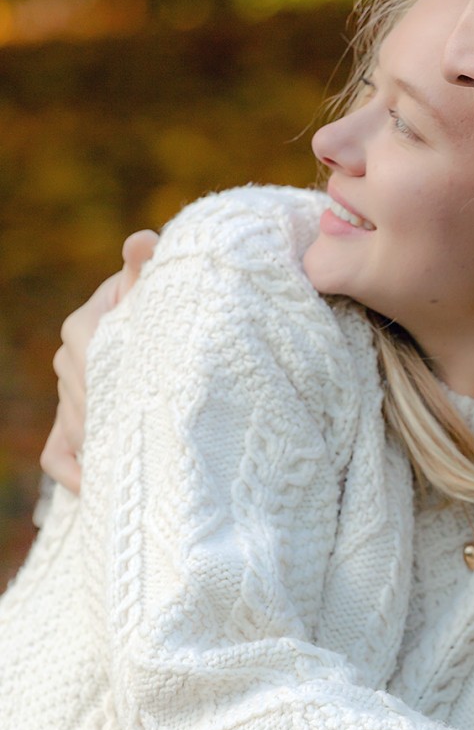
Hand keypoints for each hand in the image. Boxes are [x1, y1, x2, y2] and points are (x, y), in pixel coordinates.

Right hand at [40, 230, 158, 491]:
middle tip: (156, 432)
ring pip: (75, 428)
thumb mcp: (157, 286)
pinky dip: (76, 475)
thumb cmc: (161, 306)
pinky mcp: (66, 429)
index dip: (115, 370)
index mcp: (85, 325)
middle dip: (117, 414)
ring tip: (140, 458)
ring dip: (105, 444)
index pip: (85, 348)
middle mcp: (69, 361)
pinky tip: (100, 488)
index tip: (149, 388)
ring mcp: (66, 398)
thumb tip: (142, 241)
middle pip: (81, 397)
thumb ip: (148, 266)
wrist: (160, 330)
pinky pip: (56, 458)